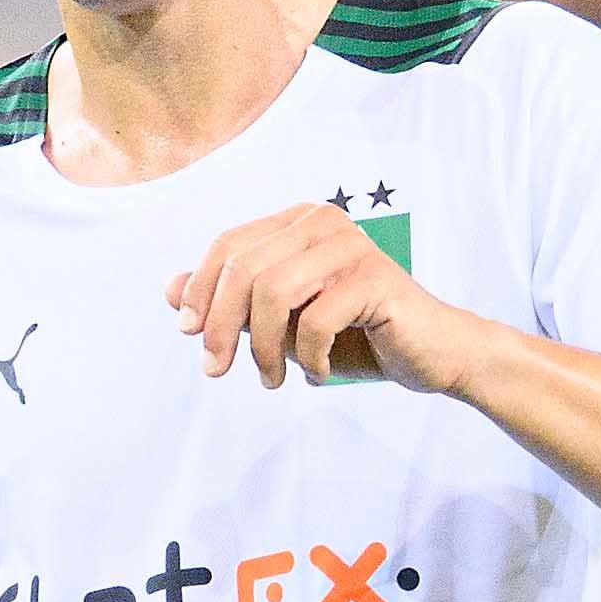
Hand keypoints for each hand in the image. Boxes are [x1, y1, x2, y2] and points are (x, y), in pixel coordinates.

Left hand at [167, 202, 492, 392]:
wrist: (430, 355)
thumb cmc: (353, 335)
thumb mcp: (280, 322)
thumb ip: (230, 303)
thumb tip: (169, 292)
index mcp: (299, 221)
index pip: (229, 245)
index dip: (200, 288)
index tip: (189, 332)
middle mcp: (323, 222)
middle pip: (244, 269)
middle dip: (220, 325)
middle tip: (216, 369)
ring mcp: (352, 246)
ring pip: (273, 294)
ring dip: (263, 348)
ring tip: (270, 380)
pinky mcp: (375, 278)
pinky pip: (315, 320)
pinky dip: (308, 358)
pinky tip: (316, 377)